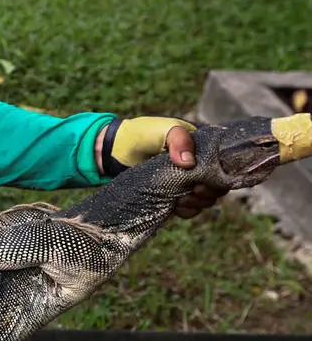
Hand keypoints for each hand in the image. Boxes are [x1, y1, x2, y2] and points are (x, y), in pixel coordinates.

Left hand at [96, 116, 227, 219]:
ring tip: (184, 200)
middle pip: (218, 184)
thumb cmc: (141, 134)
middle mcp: (199, 165)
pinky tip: (178, 208)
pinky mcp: (174, 196)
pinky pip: (191, 208)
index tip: (207, 180)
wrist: (115, 151)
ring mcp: (186, 181)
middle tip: (194, 191)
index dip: (222, 175)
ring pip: (206, 198)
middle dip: (210, 191)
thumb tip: (190, 163)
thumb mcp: (162, 129)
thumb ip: (178, 139)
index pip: (225, 165)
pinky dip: (188, 210)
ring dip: (199, 202)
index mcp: (203, 148)